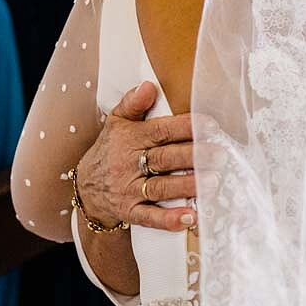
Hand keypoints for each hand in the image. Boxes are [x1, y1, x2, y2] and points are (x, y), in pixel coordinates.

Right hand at [76, 82, 197, 233]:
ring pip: (160, 187)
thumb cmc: (110, 151)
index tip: (209, 125)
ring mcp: (129, 189)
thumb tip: (149, 85)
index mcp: (130, 139)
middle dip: (192, 156)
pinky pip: (150, 217)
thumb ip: (133, 103)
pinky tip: (189, 218)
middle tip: (219, 154)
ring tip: (212, 182)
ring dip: (186, 186)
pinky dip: (169, 219)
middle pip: (164, 158)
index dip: (184, 127)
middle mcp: (129, 164)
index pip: (159, 131)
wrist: (86, 187)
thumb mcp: (116, 122)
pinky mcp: (130, 212)